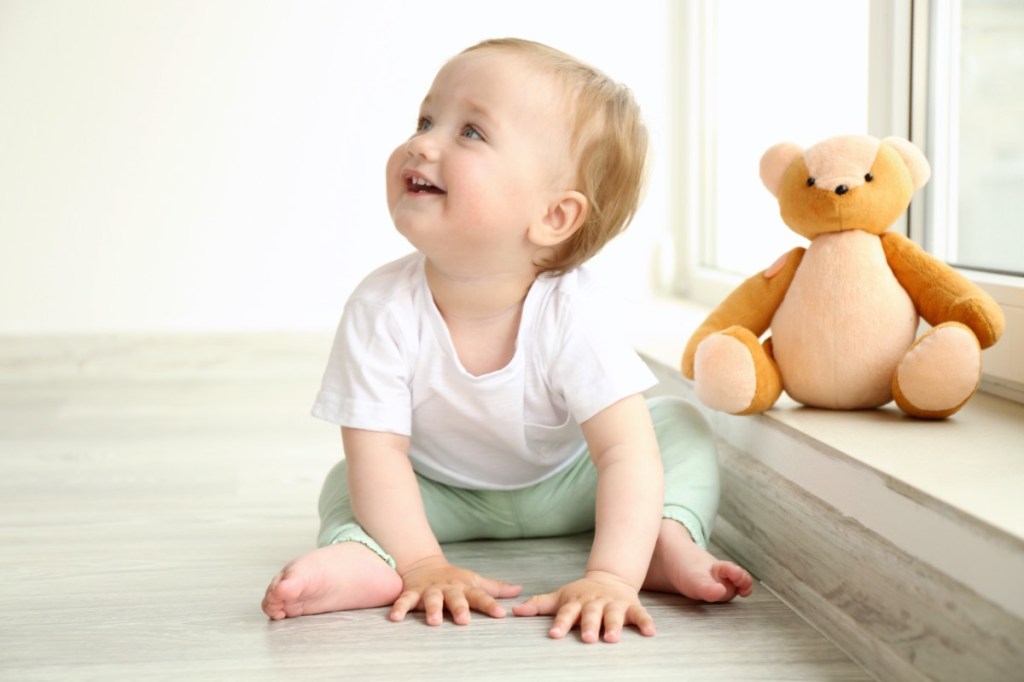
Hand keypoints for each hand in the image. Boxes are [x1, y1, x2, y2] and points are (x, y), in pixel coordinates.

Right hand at [391, 555, 522, 625]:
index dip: (491, 604)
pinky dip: (400, 608)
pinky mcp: (412, 593)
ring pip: (431, 600)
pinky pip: (405, 600)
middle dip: (460, 608)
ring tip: (434, 621)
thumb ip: (495, 588)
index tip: (501, 614)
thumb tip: (519, 590)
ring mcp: (430, 590)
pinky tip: (395, 618)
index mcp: (465, 586)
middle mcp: (448, 588)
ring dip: (432, 609)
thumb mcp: (474, 581)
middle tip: (464, 620)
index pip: (480, 596)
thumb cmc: (454, 578)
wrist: (424, 564)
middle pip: (455, 598)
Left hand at [512, 571, 654, 642]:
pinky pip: (640, 614)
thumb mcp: (560, 597)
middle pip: (591, 614)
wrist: (610, 577)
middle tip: (587, 638)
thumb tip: (514, 612)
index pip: (566, 613)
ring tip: (612, 638)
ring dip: (613, 625)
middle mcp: (595, 603)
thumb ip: (539, 605)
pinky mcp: (631, 607)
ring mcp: (613, 604)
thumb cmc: (581, 594)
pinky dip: (645, 622)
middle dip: (589, 625)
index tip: (554, 634)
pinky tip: (650, 632)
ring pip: (613, 615)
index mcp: (576, 602)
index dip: (561, 623)